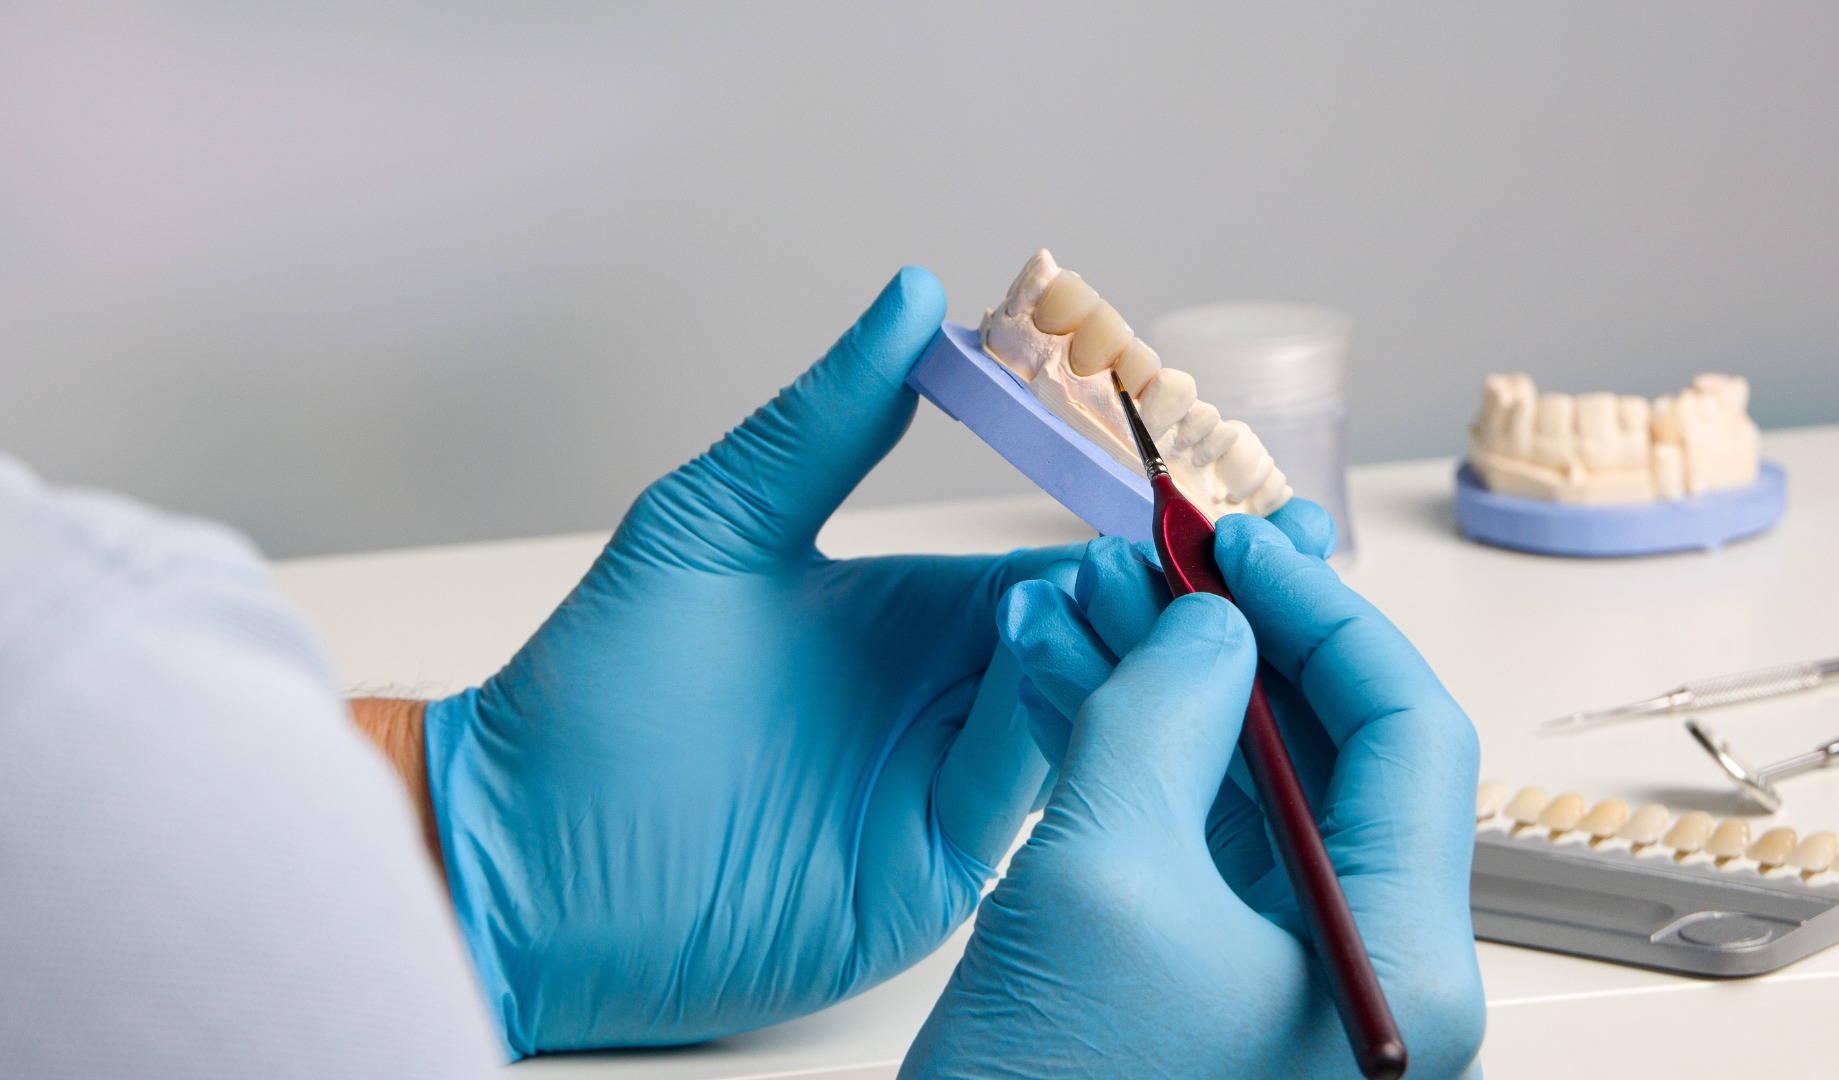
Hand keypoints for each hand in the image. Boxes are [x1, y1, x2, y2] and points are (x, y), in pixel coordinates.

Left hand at [423, 269, 1078, 1056]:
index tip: (1160, 478)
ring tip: (1077, 586)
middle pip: (1086, 645)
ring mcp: (942, 790)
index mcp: (910, 617)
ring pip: (1071, 715)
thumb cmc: (599, 685)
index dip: (1106, 527)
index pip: (1049, 568)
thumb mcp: (714, 524)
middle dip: (1132, 597)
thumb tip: (914, 297)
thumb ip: (823, 426)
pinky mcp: (931, 874)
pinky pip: (1015, 793)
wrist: (524, 851)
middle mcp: (944, 702)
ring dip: (1097, 651)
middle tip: (1156, 545)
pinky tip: (1030, 656)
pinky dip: (1042, 729)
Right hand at [903, 513, 1483, 1078]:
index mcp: (1404, 965)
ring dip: (1184, 686)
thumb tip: (1208, 627)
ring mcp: (1297, 979)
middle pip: (1339, 753)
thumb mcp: (1101, 874)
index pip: (1406, 733)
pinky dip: (1149, 753)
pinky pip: (1207, 837)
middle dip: (1243, 640)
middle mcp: (1374, 972)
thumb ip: (1163, 719)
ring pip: (1264, 787)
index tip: (1238, 540)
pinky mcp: (1220, 982)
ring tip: (1100, 599)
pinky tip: (1083, 680)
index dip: (1320, 615)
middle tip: (1169, 553)